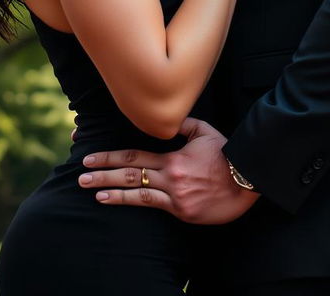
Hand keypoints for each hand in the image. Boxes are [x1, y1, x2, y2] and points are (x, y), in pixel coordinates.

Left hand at [77, 117, 259, 223]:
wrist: (247, 180)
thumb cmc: (226, 154)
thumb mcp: (205, 132)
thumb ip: (184, 124)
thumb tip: (168, 117)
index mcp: (173, 157)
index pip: (134, 156)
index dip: (110, 156)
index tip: (91, 156)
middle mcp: (170, 177)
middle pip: (129, 173)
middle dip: (103, 172)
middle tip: (81, 175)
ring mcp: (175, 196)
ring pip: (136, 192)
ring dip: (111, 190)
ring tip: (92, 191)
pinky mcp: (182, 212)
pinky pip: (153, 206)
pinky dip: (130, 202)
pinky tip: (114, 201)